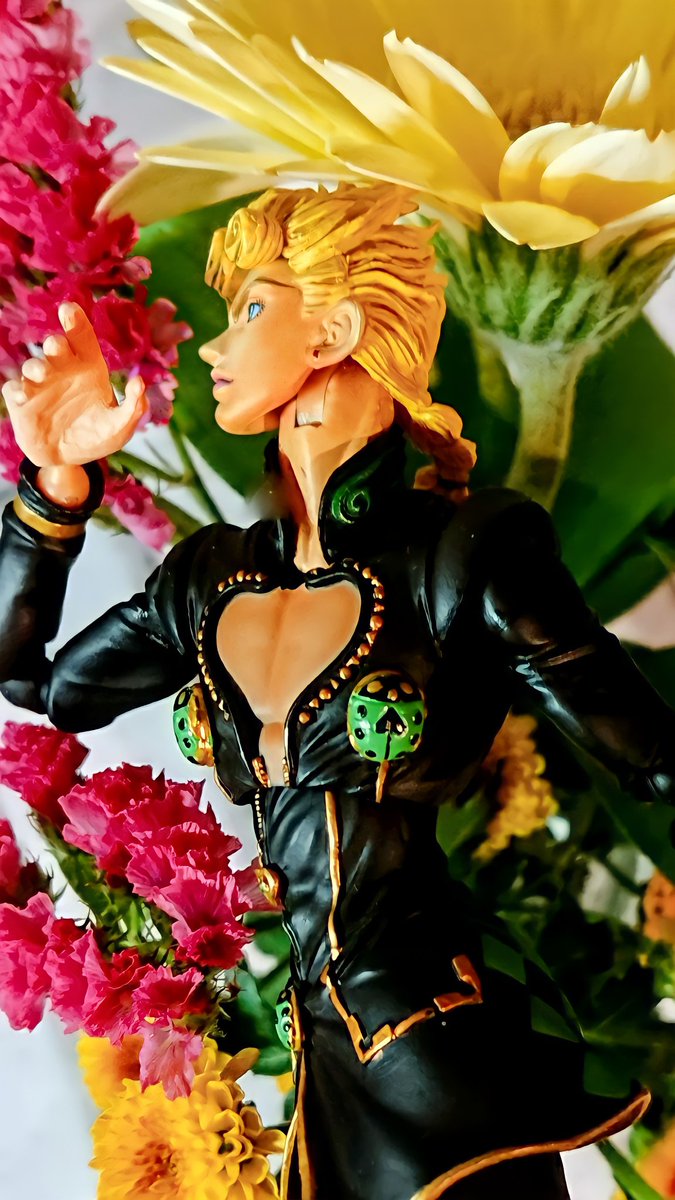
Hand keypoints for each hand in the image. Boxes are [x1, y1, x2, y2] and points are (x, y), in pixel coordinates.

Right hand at [1, 302, 147, 466]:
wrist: (69, 459)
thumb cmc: (97, 436)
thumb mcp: (121, 426)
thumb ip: (134, 406)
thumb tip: (140, 382)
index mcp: (88, 367)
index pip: (81, 337)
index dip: (75, 321)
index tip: (69, 309)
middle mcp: (62, 370)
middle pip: (55, 347)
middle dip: (55, 344)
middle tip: (57, 346)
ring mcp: (40, 384)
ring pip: (33, 365)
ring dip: (35, 366)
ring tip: (41, 373)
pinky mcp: (22, 402)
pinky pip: (14, 390)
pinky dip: (17, 391)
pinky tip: (24, 397)